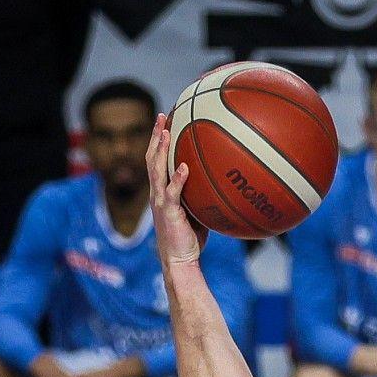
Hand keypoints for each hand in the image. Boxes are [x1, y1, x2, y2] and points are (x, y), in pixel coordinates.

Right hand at [145, 112, 200, 269]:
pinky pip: (172, 193)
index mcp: (162, 192)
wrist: (180, 262)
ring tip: (166, 131)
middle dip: (156, 135)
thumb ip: (203, 195)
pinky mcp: (168, 213)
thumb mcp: (197, 212)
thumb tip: (224, 181)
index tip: (166, 121)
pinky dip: (177, 179)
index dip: (159, 141)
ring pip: (156, 170)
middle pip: (152, 158)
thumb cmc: (190, 240)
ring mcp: (160, 202)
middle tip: (162, 115)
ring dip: (161, 149)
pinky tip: (183, 166)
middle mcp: (157, 193)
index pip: (158, 161)